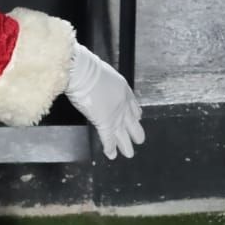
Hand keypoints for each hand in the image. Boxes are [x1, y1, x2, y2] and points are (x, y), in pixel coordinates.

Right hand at [65, 42, 143, 159]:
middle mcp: (122, 103)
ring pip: (123, 134)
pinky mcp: (105, 123)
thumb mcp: (103, 73)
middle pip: (132, 122)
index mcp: (123, 89)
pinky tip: (111, 155)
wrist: (84, 72)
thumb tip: (96, 84)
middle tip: (139, 140)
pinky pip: (109, 139)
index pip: (133, 105)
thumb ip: (104, 84)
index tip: (138, 118)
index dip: (135, 114)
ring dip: (126, 145)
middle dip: (135, 132)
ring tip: (129, 154)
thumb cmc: (88, 69)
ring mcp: (115, 114)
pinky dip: (110, 148)